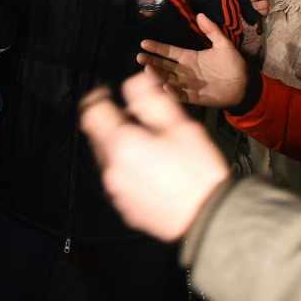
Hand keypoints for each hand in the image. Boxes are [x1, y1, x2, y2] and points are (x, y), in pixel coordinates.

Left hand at [80, 71, 231, 241]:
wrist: (210, 218)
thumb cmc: (198, 171)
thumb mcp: (180, 126)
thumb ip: (151, 99)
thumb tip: (135, 82)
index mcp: (121, 144)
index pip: (91, 111)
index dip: (97, 98)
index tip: (108, 94)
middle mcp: (112, 169)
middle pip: (98, 137)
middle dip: (113, 125)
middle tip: (140, 122)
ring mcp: (117, 192)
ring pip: (109, 161)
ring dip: (122, 149)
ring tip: (152, 149)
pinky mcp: (127, 209)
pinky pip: (121, 183)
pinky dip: (130, 172)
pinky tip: (155, 173)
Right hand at [136, 14, 247, 106]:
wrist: (245, 84)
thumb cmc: (234, 64)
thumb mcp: (223, 44)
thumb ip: (211, 30)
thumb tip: (200, 14)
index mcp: (190, 58)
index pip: (169, 52)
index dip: (157, 48)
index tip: (144, 43)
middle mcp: (186, 71)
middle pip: (164, 66)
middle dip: (151, 61)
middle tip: (139, 57)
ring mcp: (189, 85)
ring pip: (169, 79)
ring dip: (158, 75)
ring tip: (147, 69)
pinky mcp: (195, 97)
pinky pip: (181, 95)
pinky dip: (172, 92)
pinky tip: (164, 86)